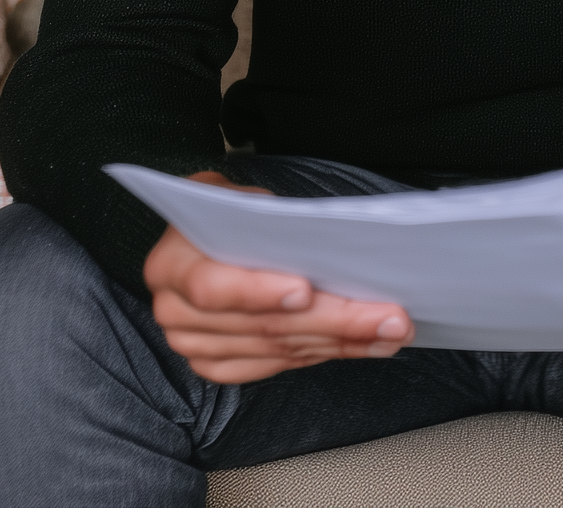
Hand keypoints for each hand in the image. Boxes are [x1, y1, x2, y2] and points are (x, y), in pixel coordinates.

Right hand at [145, 172, 411, 383]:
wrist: (204, 236)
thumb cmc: (229, 212)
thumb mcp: (239, 197)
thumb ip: (266, 219)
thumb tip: (326, 239)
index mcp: (171, 264)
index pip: (212, 287)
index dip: (259, 293)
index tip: (306, 291)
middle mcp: (175, 312)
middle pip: (263, 326)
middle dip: (336, 321)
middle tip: (390, 318)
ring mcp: (194, 345)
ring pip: (280, 350)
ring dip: (343, 343)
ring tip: (391, 331)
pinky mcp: (218, 365)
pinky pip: (278, 366)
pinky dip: (324, 354)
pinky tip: (361, 345)